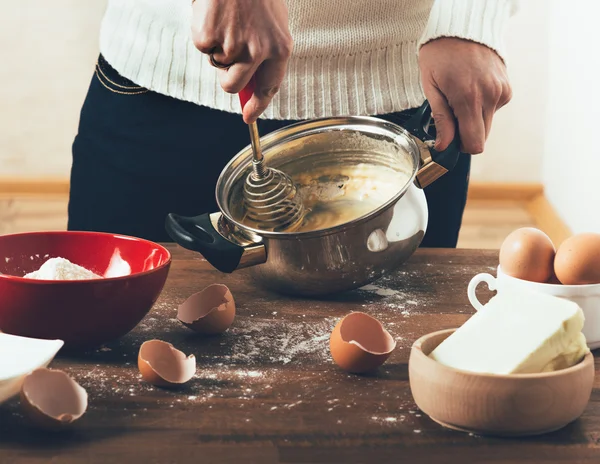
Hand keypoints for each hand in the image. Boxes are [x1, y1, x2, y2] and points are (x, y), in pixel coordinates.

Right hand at [191, 0, 292, 123]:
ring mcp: (233, 46)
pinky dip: (203, 33)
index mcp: (280, 48)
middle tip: (226, 56)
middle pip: (233, 86)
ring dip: (217, 50)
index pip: (269, 87)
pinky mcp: (209, 38)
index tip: (248, 117)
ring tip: (225, 22)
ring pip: (217, 66)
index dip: (257, 105)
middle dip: (226, 78)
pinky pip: (202, 48)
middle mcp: (259, 52)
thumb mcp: (271, 24)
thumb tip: (249, 83)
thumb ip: (265, 54)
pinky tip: (213, 14)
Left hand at [418, 37, 511, 153]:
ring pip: (487, 124)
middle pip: (482, 137)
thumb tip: (444, 146)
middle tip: (451, 116)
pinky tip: (472, 90)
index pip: (474, 143)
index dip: (461, 147)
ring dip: (473, 119)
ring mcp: (501, 91)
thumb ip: (441, 119)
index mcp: (468, 98)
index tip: (450, 140)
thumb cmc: (439, 56)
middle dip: (465, 133)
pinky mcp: (507, 88)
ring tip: (460, 97)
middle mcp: (489, 96)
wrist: (461, 28)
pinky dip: (482, 106)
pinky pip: (494, 110)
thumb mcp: (431, 88)